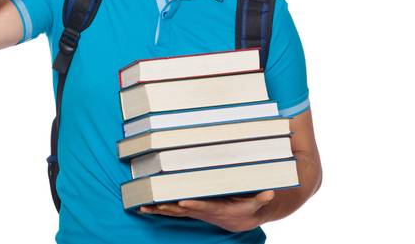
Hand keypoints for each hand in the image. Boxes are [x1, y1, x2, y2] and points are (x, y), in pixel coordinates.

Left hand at [139, 190, 274, 232]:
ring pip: (174, 212)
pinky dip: (158, 209)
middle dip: (170, 208)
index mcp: (218, 209)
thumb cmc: (248, 208)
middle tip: (156, 204)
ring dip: (159, 209)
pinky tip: (145, 207)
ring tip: (144, 207)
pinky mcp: (191, 210)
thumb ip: (262, 198)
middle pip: (184, 210)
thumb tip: (270, 193)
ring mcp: (195, 212)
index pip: (204, 206)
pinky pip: (172, 211)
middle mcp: (204, 211)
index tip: (183, 202)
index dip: (194, 205)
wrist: (240, 220)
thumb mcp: (257, 203)